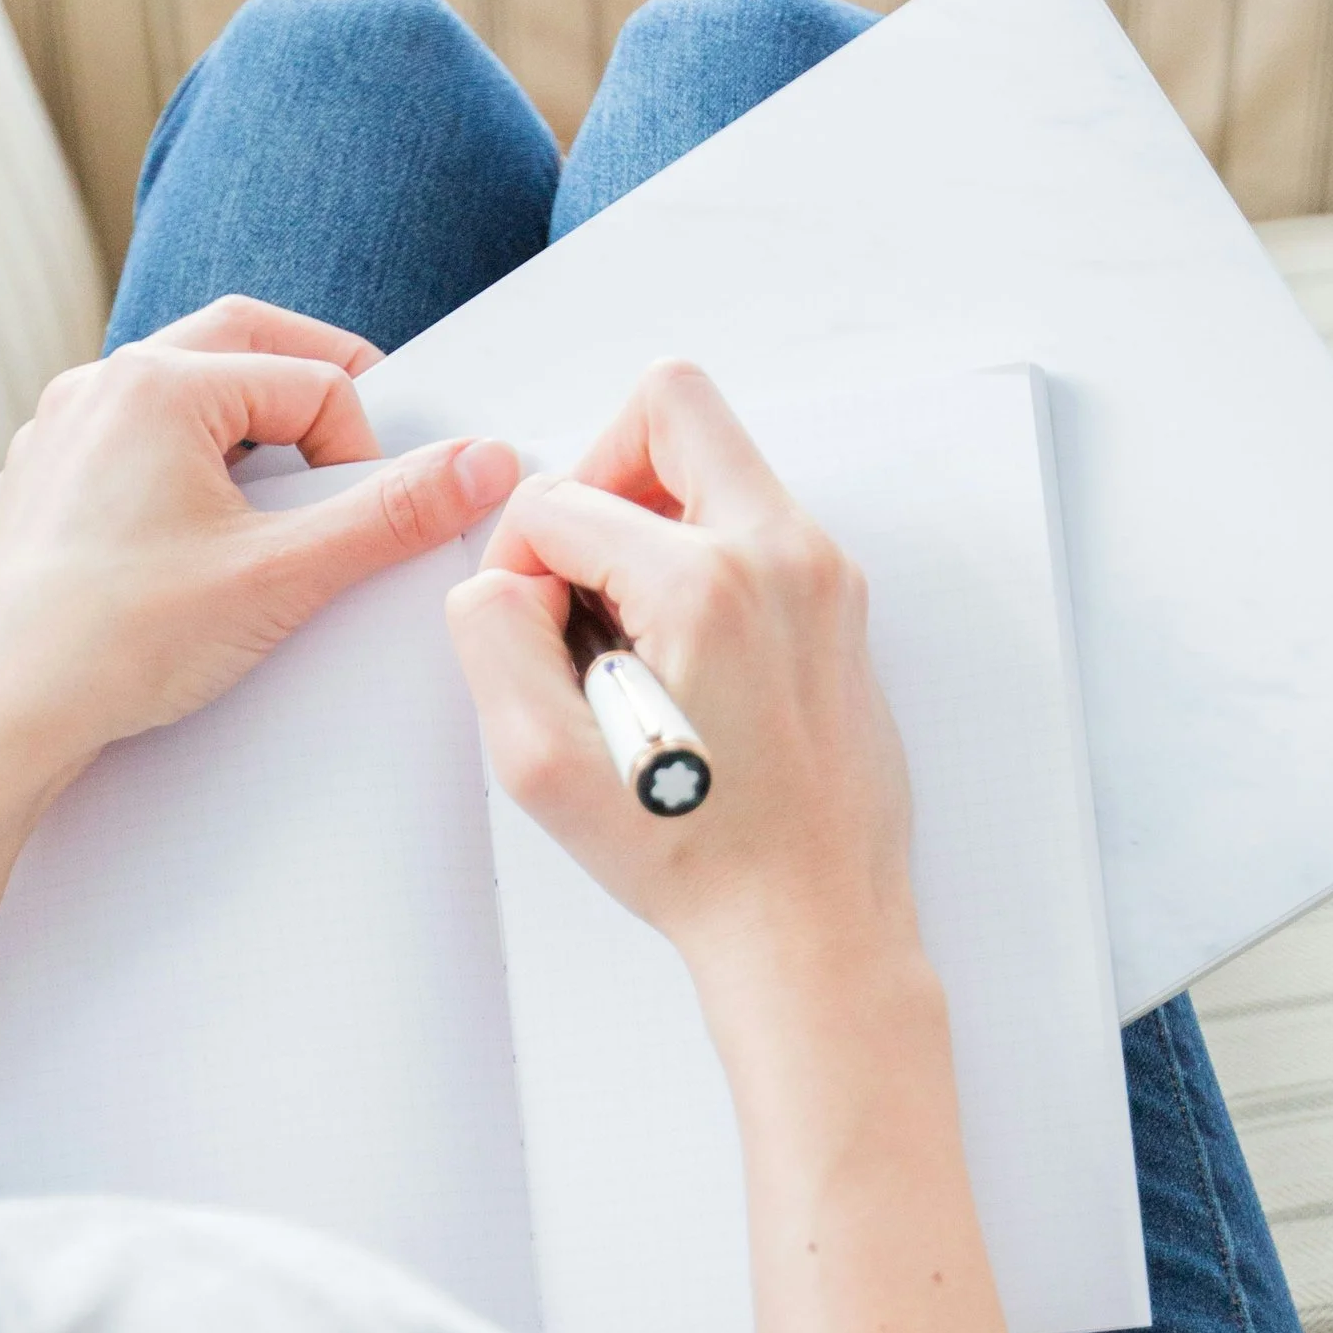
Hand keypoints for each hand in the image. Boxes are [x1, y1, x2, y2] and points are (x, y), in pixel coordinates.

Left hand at [0, 296, 516, 801]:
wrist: (0, 717)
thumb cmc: (113, 644)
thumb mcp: (281, 577)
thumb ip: (388, 516)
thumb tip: (477, 466)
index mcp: (158, 384)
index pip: (310, 378)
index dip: (361, 446)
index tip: (366, 516)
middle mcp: (99, 386)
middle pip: (240, 343)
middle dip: (311, 389)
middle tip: (355, 450)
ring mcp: (59, 431)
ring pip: (180, 391)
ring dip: (243, 426)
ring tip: (275, 500)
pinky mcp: (40, 481)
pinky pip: (129, 440)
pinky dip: (182, 464)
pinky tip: (198, 536)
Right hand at [445, 361, 919, 1011]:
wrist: (810, 928)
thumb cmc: (698, 861)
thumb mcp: (542, 765)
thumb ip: (492, 636)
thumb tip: (507, 578)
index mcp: (708, 583)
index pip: (562, 500)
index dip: (516, 560)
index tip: (532, 633)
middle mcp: (783, 556)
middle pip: (671, 404)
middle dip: (597, 471)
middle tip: (579, 567)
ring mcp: (825, 575)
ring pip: (717, 463)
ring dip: (650, 520)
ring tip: (628, 630)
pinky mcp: (840, 606)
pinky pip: (754, 526)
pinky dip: (699, 560)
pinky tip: (678, 657)